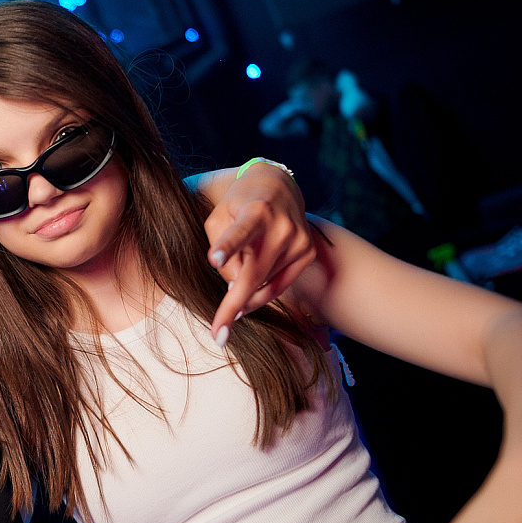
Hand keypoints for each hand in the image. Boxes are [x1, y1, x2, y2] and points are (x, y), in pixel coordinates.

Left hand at [203, 164, 316, 340]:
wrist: (278, 186)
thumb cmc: (239, 204)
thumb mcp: (219, 216)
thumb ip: (219, 247)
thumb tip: (235, 286)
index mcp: (257, 210)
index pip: (240, 231)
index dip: (228, 247)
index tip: (214, 259)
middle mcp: (283, 226)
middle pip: (253, 274)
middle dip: (233, 305)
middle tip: (218, 336)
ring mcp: (299, 240)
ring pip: (264, 285)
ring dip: (244, 294)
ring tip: (230, 292)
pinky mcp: (307, 253)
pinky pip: (279, 286)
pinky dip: (260, 293)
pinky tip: (246, 295)